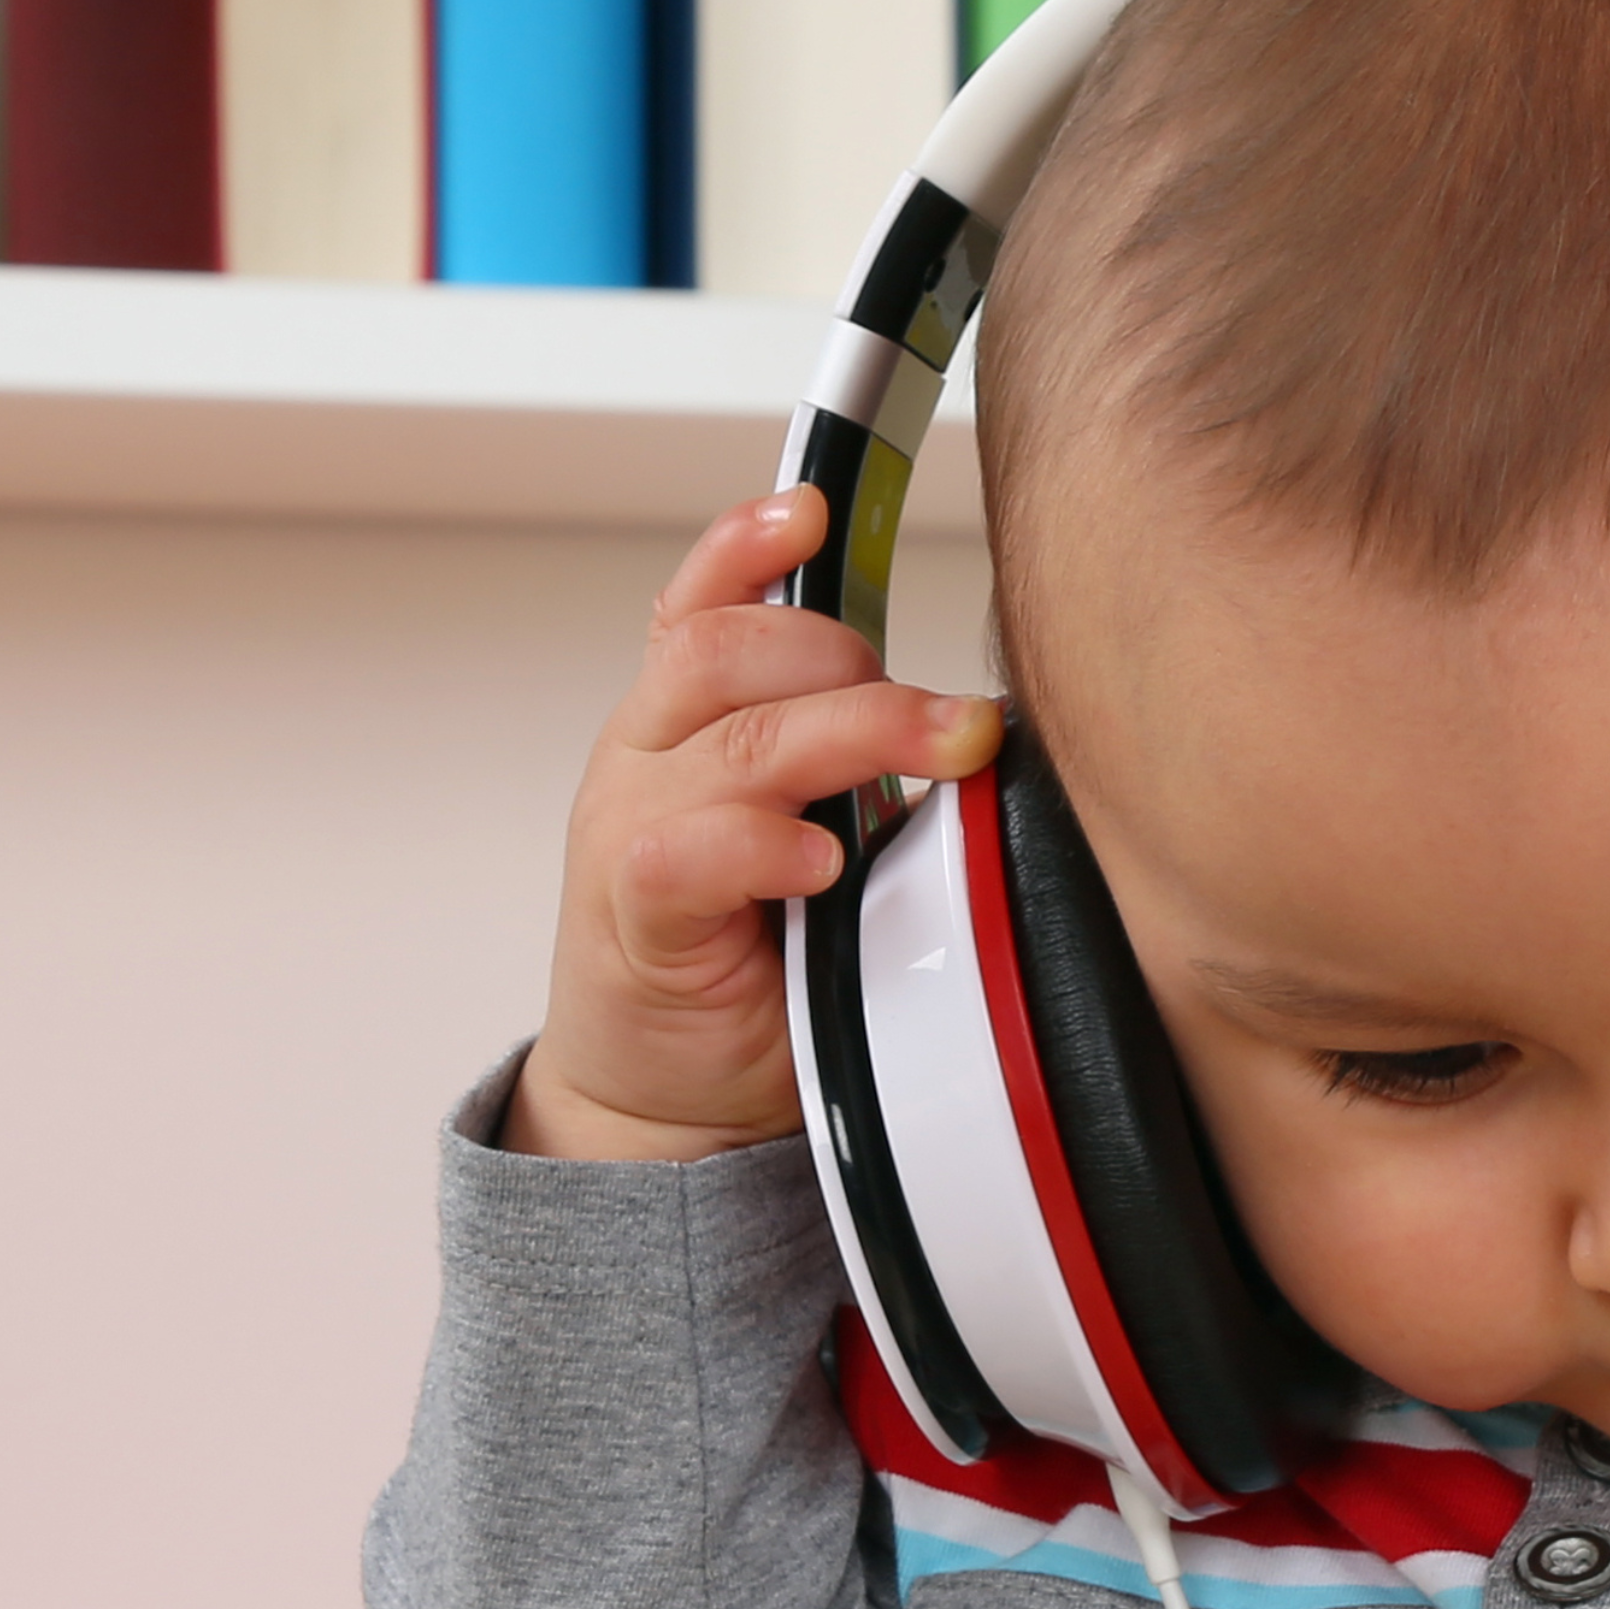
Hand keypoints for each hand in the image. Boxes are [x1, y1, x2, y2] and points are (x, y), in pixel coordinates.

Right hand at [507, 485, 1009, 1161]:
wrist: (671, 1096)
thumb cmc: (753, 962)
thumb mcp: (811, 830)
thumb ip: (854, 765)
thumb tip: (978, 722)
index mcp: (684, 724)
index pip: (700, 607)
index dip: (749, 547)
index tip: (816, 512)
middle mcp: (646, 758)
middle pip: (728, 653)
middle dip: (851, 661)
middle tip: (951, 721)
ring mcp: (630, 831)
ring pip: (733, 739)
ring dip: (854, 734)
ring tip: (939, 755)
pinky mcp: (634, 918)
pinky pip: (684, 850)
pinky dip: (763, 843)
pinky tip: (821, 860)